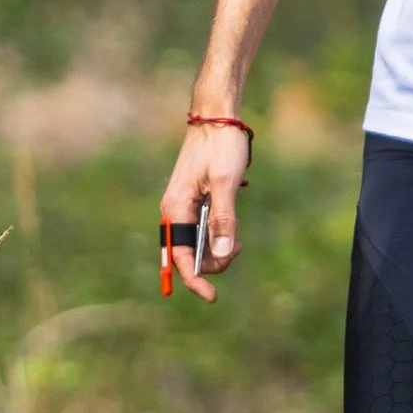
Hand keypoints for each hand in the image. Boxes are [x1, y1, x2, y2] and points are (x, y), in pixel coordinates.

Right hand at [159, 118, 251, 301]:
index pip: (180, 257)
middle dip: (212, 262)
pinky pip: (203, 228)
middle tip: (238, 250)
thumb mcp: (226, 183)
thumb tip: (219, 255)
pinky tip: (233, 226)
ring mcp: (184, 205)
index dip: (195, 279)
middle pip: (189, 253)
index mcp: (176, 208)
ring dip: (217, 247)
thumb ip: (223, 220)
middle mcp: (175, 209)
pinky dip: (218, 233)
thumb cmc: (221, 146)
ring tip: (238, 239)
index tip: (212, 296)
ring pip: (198, 242)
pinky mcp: (194, 199)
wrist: (218, 116)